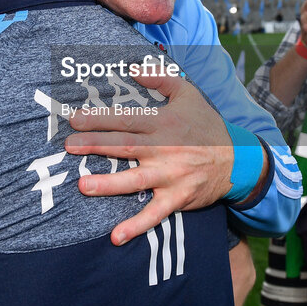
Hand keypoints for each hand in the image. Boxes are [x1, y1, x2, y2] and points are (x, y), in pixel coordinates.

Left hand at [64, 72, 233, 245]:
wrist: (237, 160)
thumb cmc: (206, 125)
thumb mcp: (188, 93)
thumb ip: (161, 77)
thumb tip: (133, 68)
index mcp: (164, 123)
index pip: (127, 119)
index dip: (99, 119)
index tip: (74, 119)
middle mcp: (165, 149)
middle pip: (125, 146)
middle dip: (95, 145)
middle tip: (69, 147)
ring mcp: (171, 175)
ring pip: (136, 180)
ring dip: (109, 184)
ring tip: (84, 186)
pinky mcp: (177, 198)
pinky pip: (154, 214)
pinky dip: (136, 226)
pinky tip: (116, 236)